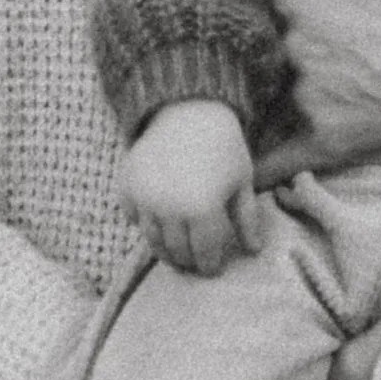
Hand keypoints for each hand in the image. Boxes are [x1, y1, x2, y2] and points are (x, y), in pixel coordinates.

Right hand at [122, 98, 265, 274]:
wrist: (188, 110)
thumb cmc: (223, 147)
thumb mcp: (242, 182)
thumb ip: (247, 219)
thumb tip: (254, 251)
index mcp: (202, 210)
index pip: (204, 255)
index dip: (210, 266)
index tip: (212, 269)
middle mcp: (169, 208)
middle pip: (177, 252)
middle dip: (187, 262)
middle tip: (194, 264)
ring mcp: (144, 197)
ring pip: (152, 240)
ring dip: (165, 249)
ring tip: (176, 250)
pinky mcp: (127, 186)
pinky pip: (132, 217)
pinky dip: (143, 224)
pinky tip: (157, 222)